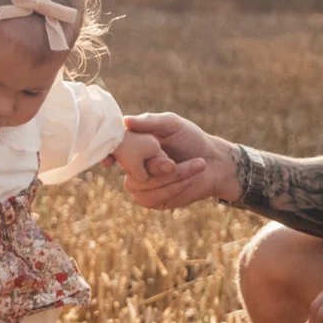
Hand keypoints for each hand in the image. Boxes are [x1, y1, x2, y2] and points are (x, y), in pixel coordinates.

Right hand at [119, 113, 241, 209]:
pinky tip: (188, 179)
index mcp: (133, 146)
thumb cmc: (192, 139)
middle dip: (154, 166)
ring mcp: (142, 185)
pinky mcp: (154, 201)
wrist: (215, 162)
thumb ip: (149, 121)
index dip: (107, 156)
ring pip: (141, 186)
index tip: (109, 161)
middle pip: (129, 170)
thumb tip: (124, 121)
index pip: (111, 151)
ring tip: (194, 166)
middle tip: (172, 163)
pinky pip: (153, 198)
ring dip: (169, 177)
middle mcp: (133, 166)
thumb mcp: (171, 124)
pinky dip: (173, 188)